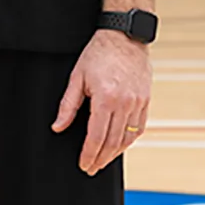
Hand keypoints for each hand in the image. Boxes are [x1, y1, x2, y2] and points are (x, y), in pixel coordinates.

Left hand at [52, 29, 151, 174]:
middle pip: (112, 142)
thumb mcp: (77, 77)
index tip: (84, 165)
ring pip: (127, 138)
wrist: (124, 36)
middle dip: (101, 159)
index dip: (89, 154)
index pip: (96, 136)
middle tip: (92, 168)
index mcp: (105, 98)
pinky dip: (129, 140)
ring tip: (103, 160)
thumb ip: (68, 105)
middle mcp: (124, 103)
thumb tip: (58, 127)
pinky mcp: (146, 100)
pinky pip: (139, 128)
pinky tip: (120, 145)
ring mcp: (138, 102)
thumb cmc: (98, 54)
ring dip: (115, 153)